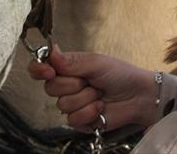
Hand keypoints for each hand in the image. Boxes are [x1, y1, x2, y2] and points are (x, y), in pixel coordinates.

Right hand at [27, 46, 161, 131]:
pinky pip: (73, 120)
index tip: (48, 71)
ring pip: (63, 105)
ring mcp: (73, 104)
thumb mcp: (97, 62)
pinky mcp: (80, 121)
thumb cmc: (120, 74)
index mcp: (68, 68)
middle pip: (50, 88)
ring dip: (85, 99)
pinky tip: (100, 107)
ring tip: (100, 94)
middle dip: (72, 85)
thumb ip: (72, 61)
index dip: (38, 69)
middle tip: (90, 81)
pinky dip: (89, 112)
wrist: (138, 96)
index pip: (41, 68)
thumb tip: (51, 54)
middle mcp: (67, 86)